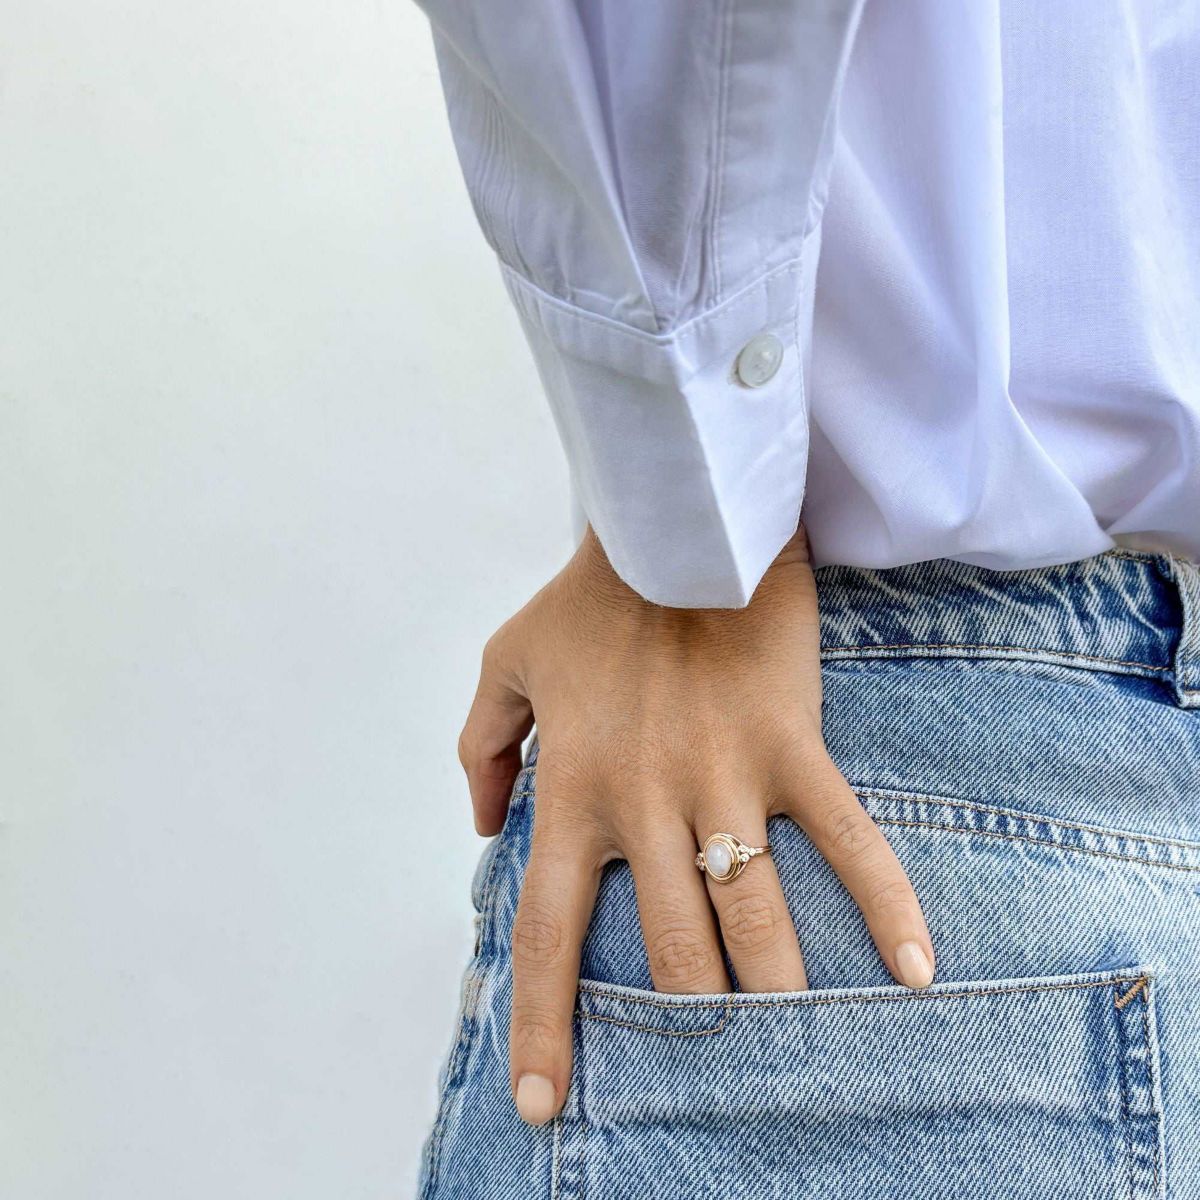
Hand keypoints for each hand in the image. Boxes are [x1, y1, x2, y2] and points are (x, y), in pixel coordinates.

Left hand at [457, 524, 934, 1125]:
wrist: (679, 527)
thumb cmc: (588, 597)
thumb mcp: (507, 663)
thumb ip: (482, 749)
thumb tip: (484, 829)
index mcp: (572, 792)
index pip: (548, 935)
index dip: (542, 1027)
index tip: (544, 1105)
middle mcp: (646, 803)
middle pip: (670, 952)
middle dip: (689, 1020)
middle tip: (705, 1060)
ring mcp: (724, 778)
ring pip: (755, 920)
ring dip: (775, 995)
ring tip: (792, 1050)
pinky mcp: (792, 747)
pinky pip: (849, 841)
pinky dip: (887, 906)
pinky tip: (917, 971)